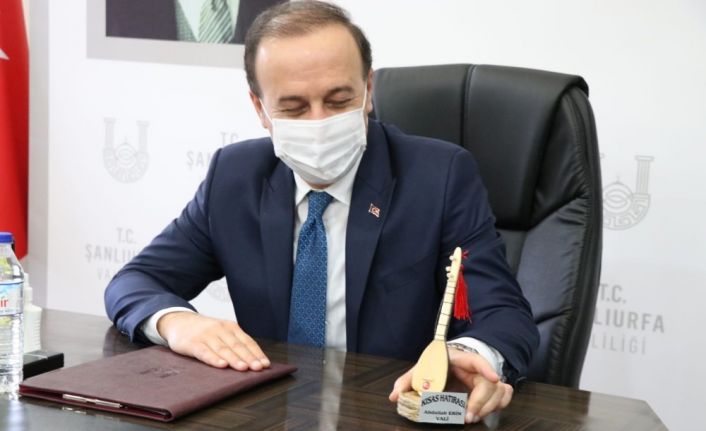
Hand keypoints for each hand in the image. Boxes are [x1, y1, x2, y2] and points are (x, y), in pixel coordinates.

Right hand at [157, 311, 270, 371]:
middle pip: (237, 346)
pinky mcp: (192, 343)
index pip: (247, 341)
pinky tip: (221, 365)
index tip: (265, 364)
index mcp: (230, 327)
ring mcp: (206, 336)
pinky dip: (213, 359)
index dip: (257, 353)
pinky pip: (204, 352)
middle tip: (258, 368)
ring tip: (244, 368)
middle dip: (249, 358)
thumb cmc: (205, 330)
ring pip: (223, 349)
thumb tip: (253, 360)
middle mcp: (220, 330)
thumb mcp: (222, 331)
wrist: (179, 321)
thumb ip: (235, 342)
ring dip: (234, 359)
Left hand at [388, 347, 513, 423]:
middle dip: (481, 401)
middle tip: (468, 416)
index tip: (494, 378)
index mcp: (459, 358)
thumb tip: (393, 396)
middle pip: (488, 383)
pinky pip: (504, 395)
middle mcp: (475, 368)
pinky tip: (485, 413)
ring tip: (471, 417)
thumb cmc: (435, 364)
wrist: (447, 362)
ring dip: (488, 407)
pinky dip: (499, 405)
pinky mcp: (490, 389)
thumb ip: (407, 381)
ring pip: (499, 392)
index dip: (486, 367)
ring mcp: (485, 378)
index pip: (476, 359)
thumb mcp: (420, 370)